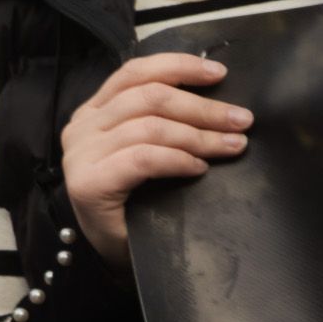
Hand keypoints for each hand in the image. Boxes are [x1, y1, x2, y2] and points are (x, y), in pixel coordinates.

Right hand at [59, 52, 245, 265]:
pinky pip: (143, 158)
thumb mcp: (145, 150)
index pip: (134, 73)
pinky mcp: (89, 183)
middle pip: (149, 97)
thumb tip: (218, 100)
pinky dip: (178, 159)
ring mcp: (82, 155)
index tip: (219, 74)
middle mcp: (83, 128)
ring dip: (199, 136)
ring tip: (229, 146)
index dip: (179, 66)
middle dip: (203, 107)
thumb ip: (162, 121)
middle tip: (240, 120)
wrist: (112, 255)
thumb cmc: (135, 203)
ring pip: (150, 126)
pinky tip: (199, 168)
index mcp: (94, 112)